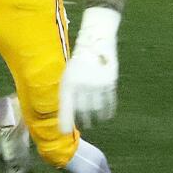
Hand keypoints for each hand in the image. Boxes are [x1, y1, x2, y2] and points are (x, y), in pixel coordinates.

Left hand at [59, 7, 120, 133]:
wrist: (95, 41)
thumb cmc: (78, 62)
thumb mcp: (67, 74)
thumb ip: (67, 92)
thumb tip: (65, 114)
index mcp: (68, 82)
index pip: (66, 106)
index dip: (65, 120)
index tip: (63, 132)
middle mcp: (82, 85)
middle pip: (83, 110)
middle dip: (83, 119)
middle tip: (84, 124)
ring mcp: (96, 84)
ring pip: (96, 108)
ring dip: (95, 116)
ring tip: (94, 120)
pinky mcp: (109, 82)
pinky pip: (109, 102)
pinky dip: (107, 111)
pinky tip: (105, 115)